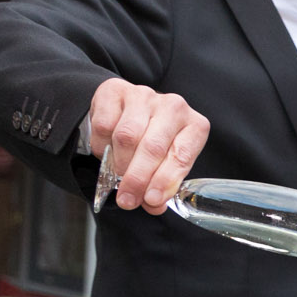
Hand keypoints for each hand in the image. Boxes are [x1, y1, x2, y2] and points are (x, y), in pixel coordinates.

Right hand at [88, 77, 210, 212]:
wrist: (129, 110)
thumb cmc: (153, 141)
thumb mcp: (166, 163)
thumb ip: (162, 185)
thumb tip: (153, 205)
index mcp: (194, 126)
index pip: (182, 156)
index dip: (165, 181)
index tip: (151, 201)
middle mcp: (173, 107)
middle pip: (152, 147)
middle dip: (138, 179)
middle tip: (128, 200)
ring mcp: (144, 96)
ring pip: (127, 136)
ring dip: (119, 164)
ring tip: (117, 177)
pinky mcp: (116, 91)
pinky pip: (104, 125)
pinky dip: (102, 146)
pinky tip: (107, 153)